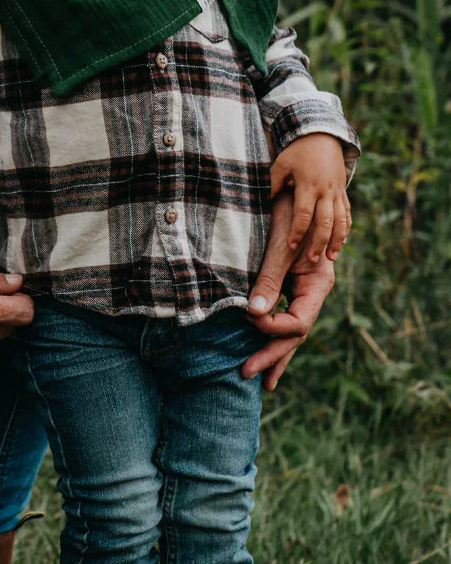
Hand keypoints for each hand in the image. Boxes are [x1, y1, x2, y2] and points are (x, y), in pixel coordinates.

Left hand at [244, 189, 335, 389]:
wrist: (296, 185)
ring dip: (273, 352)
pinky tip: (258, 346)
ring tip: (257, 379)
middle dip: (271, 355)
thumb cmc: (289, 211)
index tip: (247, 318)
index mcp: (319, 283)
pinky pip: (283, 315)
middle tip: (246, 374)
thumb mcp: (278, 245)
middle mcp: (315, 290)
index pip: (299, 321)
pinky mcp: (290, 283)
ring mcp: (304, 289)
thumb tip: (253, 314)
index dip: (273, 327)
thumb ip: (269, 279)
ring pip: (291, 329)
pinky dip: (271, 332)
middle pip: (296, 333)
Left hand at [270, 132, 350, 261]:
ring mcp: (338, 192)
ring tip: (331, 258)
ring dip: (337, 240)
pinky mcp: (343, 193)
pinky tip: (342, 242)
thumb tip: (258, 202)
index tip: (292, 246)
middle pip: (326, 222)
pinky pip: (347, 214)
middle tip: (312, 260)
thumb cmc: (296, 152)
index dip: (298, 231)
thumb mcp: (281, 165)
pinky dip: (346, 229)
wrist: (322, 137)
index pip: (304, 214)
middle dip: (320, 242)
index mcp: (309, 185)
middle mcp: (326, 191)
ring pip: (341, 221)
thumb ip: (272, 184)